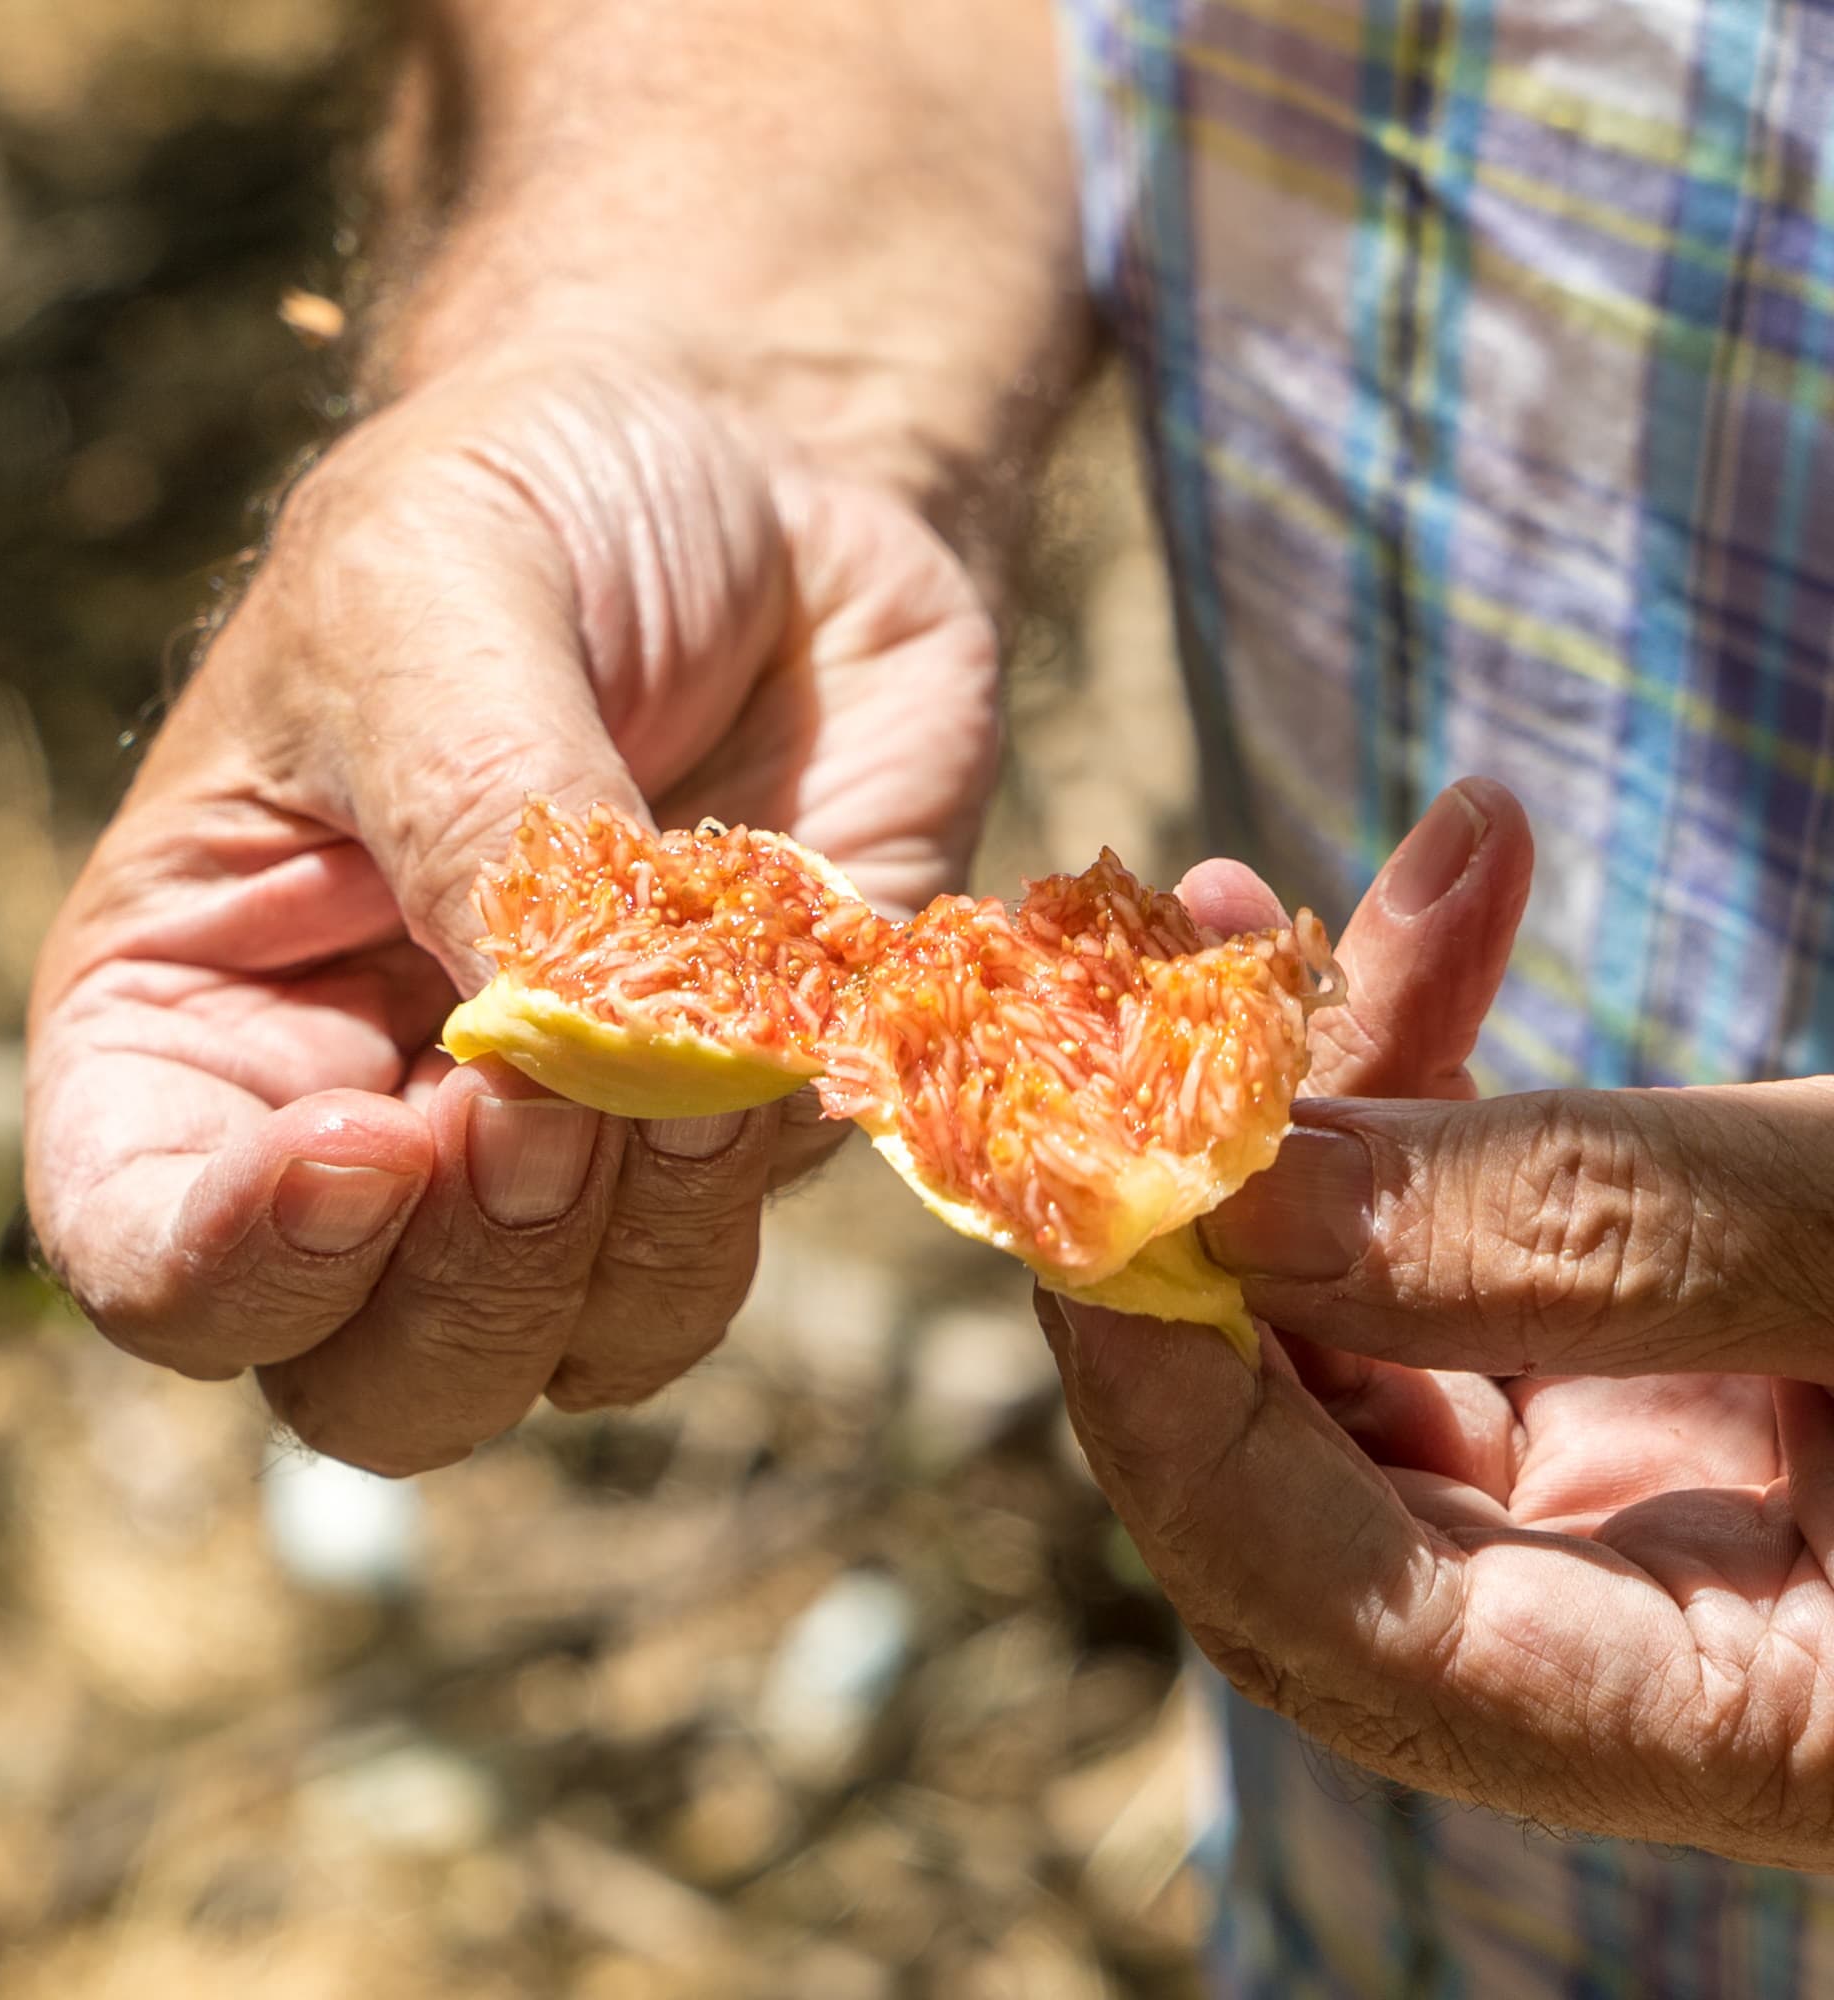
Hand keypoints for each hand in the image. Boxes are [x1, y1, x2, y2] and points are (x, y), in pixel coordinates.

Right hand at [27, 353, 998, 1473]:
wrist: (757, 488)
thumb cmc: (532, 509)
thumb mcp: (435, 592)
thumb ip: (479, 818)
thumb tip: (565, 1059)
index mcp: (205, 1007)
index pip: (149, 1248)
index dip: (239, 1262)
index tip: (369, 1145)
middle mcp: (369, 1121)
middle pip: (377, 1376)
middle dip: (470, 1283)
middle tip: (546, 1112)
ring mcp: (565, 1148)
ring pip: (575, 1352)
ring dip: (638, 1245)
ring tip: (694, 1036)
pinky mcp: (731, 1125)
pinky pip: (738, 1249)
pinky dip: (765, 1168)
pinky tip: (780, 1010)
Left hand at [1044, 779, 1833, 1866]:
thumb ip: (1572, 1231)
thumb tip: (1217, 1185)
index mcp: (1720, 1718)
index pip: (1331, 1615)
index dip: (1169, 1396)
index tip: (1084, 1169)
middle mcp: (1633, 1639)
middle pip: (1293, 1470)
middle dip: (1202, 1216)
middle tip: (1140, 997)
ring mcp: (1625, 1511)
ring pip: (1354, 1325)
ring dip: (1310, 1100)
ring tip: (1261, 896)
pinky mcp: (1637, 1381)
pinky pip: (1458, 1247)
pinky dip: (1440, 1080)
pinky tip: (1458, 879)